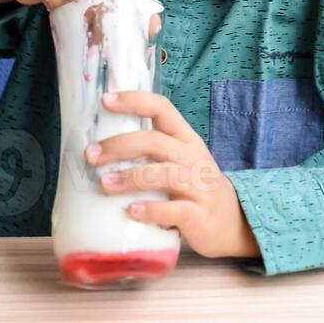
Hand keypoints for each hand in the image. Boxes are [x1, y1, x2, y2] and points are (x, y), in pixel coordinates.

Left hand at [85, 91, 261, 260]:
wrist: (232, 222)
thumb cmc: (194, 188)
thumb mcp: (180, 161)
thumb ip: (151, 152)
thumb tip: (100, 145)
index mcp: (185, 139)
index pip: (162, 108)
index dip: (134, 100)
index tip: (106, 100)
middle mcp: (193, 158)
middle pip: (155, 141)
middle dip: (120, 145)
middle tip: (91, 155)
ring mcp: (199, 186)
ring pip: (164, 174)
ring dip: (130, 177)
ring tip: (104, 183)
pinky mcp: (199, 215)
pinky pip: (175, 210)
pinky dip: (152, 210)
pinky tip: (131, 211)